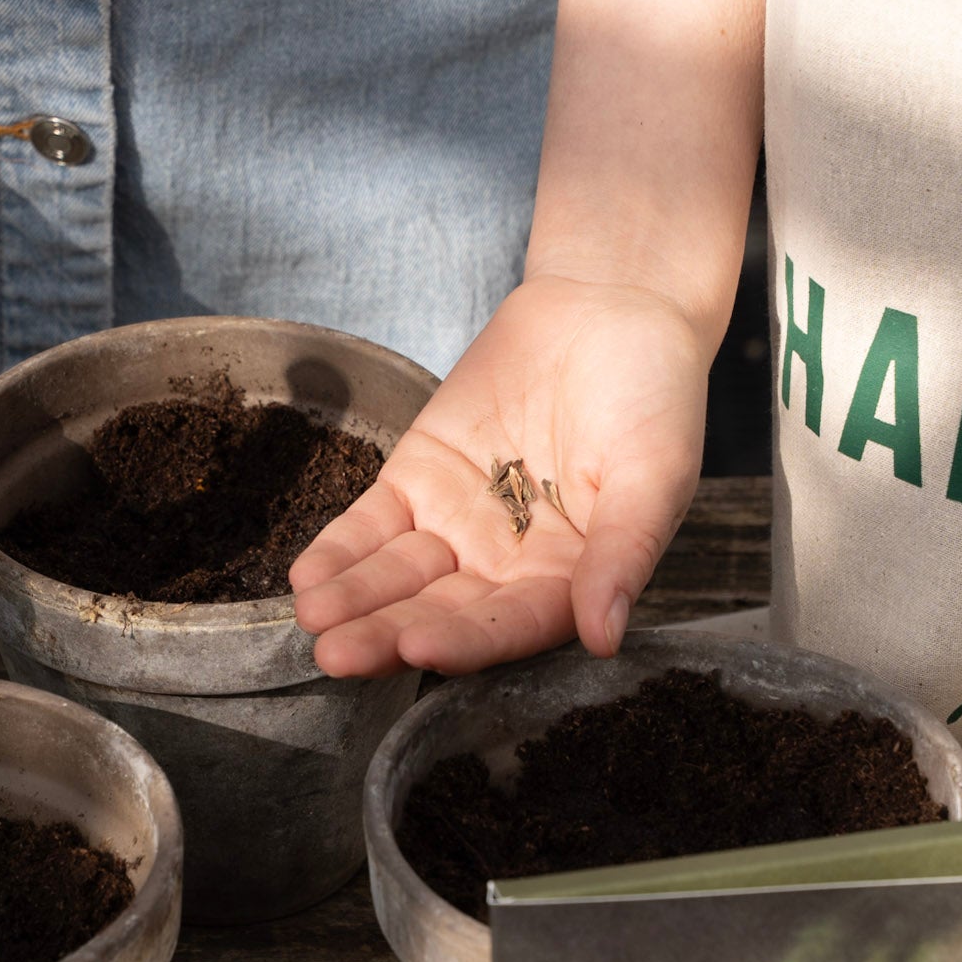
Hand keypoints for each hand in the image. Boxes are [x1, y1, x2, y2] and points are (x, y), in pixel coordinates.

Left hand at [290, 277, 710, 677]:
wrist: (611, 305)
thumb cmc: (655, 397)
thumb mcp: (654, 475)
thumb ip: (624, 554)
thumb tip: (607, 637)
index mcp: (567, 583)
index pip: (509, 627)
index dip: (465, 642)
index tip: (420, 649)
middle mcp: (505, 570)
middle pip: (440, 613)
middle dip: (387, 635)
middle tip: (338, 656)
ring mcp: (455, 527)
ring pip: (397, 577)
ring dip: (354, 601)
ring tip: (311, 622)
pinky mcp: (415, 482)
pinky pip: (369, 526)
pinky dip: (338, 551)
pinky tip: (307, 579)